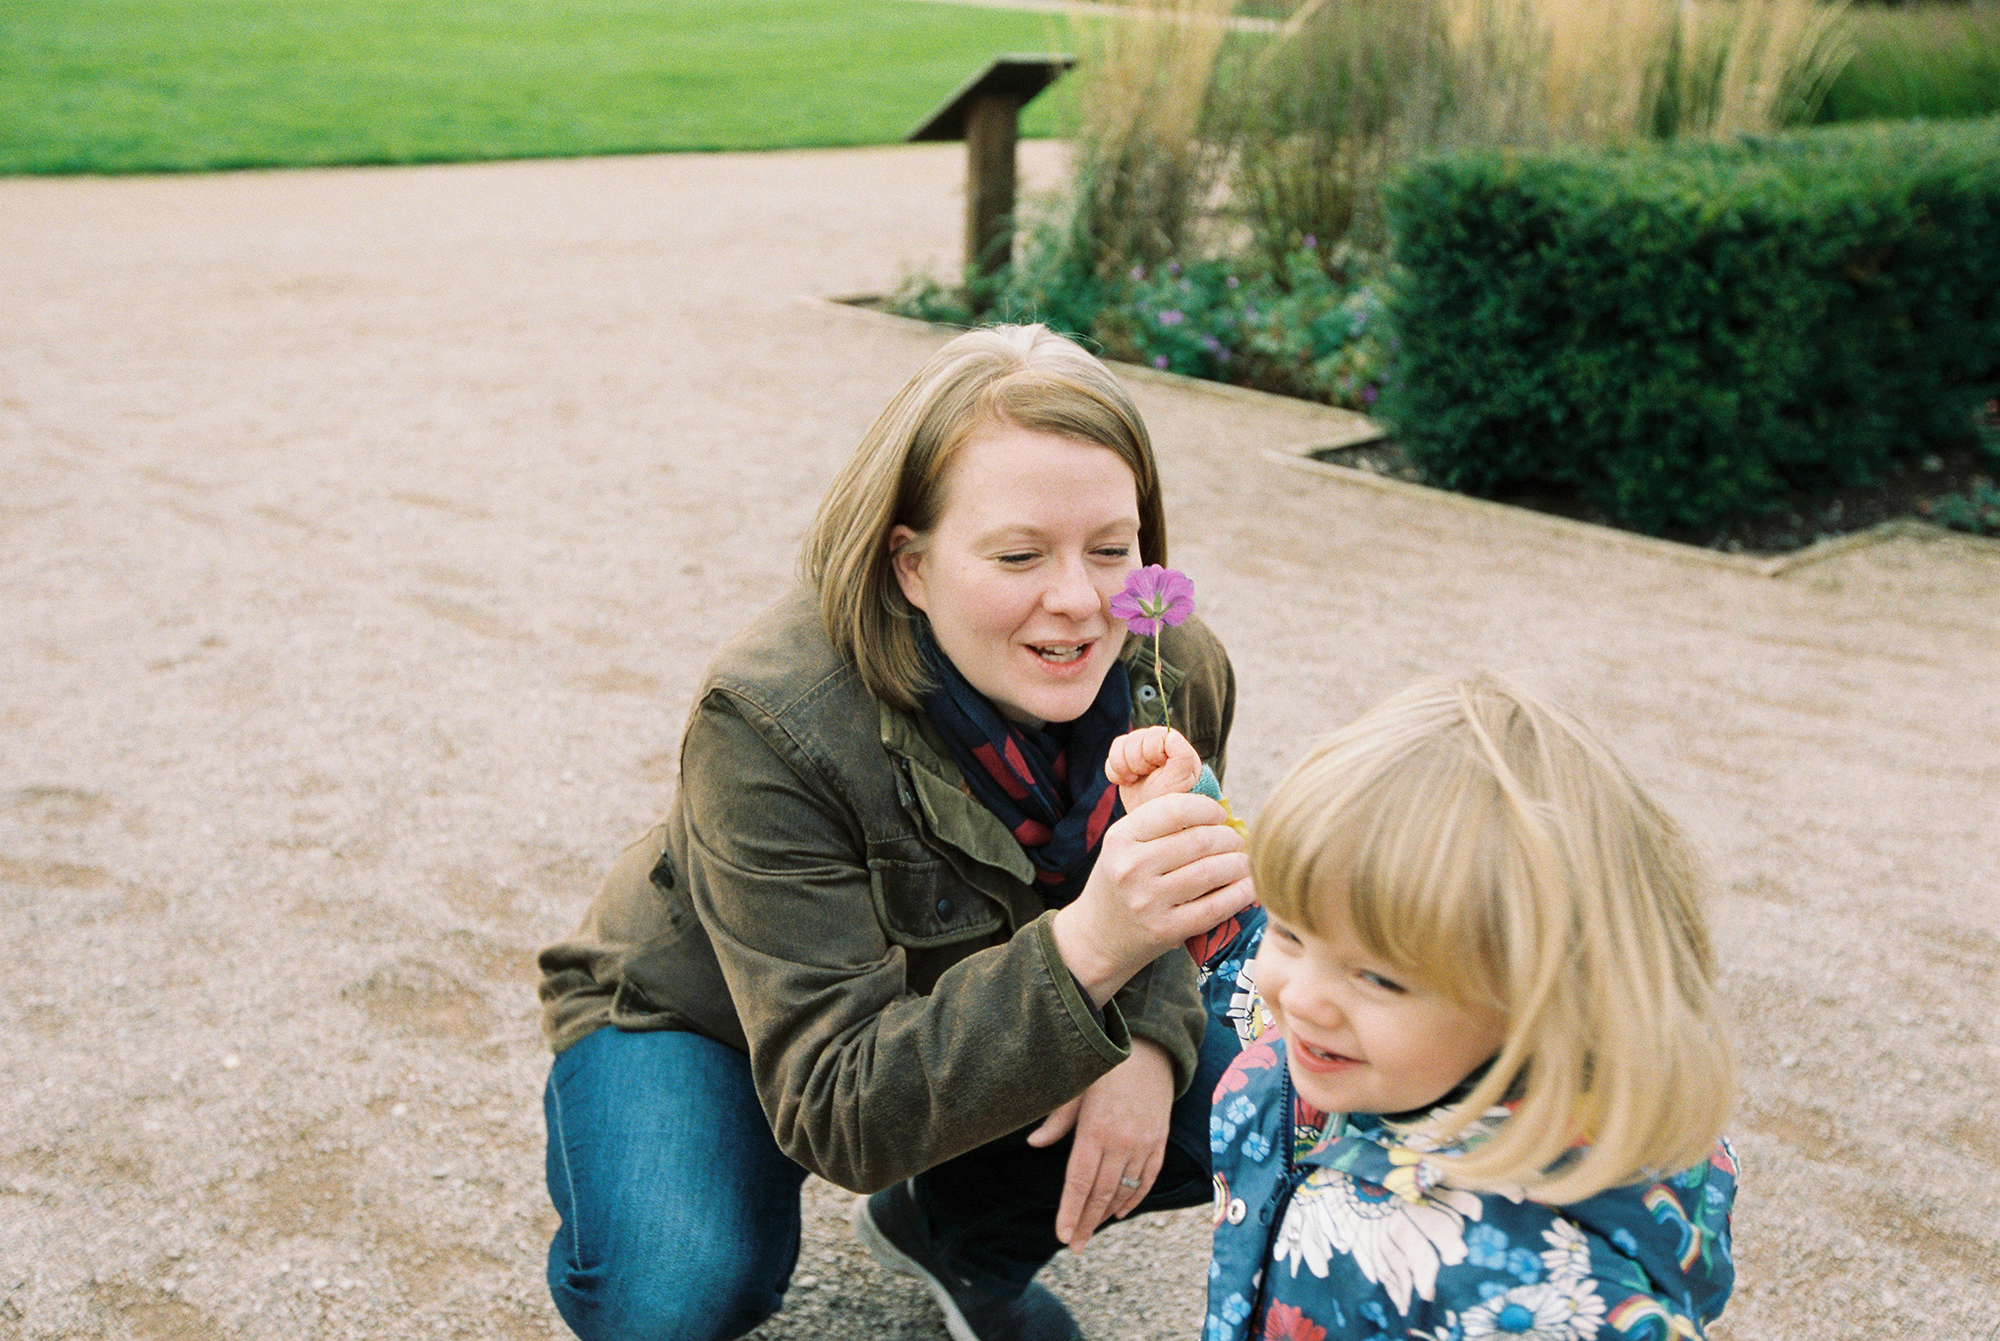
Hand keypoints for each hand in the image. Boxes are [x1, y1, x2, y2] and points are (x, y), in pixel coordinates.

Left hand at [1025, 1040, 1174, 1250]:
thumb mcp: (1076, 1088)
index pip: (1079, 1181)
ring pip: (1124, 1189)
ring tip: (1090, 1229)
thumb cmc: (1107, 1068)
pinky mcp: (1159, 1142)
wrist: (1151, 1050)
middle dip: (1086, 1222)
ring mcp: (1143, 1143)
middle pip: (1101, 1193)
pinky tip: (1120, 1211)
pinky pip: (1147, 1178)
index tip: (1062, 1235)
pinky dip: (1135, 1198)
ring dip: (1106, 1213)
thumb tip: (1034, 1143)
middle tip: (1074, 1245)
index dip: (1070, 1211)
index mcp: (1095, 1129)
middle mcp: (1121, 1141)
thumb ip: (1057, 1120)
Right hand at [1051, 792, 1255, 1004]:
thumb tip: (1218, 809)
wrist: (1098, 936)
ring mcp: (1148, 901)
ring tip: (1242, 862)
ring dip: (1239, 864)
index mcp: (1120, 837)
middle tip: (1236, 842)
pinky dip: (1240, 893)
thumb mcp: (1126, 845)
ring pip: (1212, 871)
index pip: (1176, 810)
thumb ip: (1161, 824)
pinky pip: (1216, 907)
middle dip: (1229, 838)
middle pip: (1200, 840)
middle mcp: (1131, 867)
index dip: (1207, 808)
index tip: (1218, 816)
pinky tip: (1247, 886)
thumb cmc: (1122, 881)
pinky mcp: (1166, 930)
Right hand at [1105, 725, 1203, 810]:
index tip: (1158, 769)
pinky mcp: (1125, 762)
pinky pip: (1110, 758)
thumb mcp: (1181, 779)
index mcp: (1174, 744)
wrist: (1153, 822)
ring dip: (1124, 767)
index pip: (1153, 734)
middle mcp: (1157, 744)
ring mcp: (1140, 752)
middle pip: (1134, 738)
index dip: (1151, 752)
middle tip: (1147, 776)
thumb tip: (1172, 735)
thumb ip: (1183, 755)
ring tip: (1135, 779)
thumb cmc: (1172, 800)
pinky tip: (1127, 782)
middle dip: (1137, 762)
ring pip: (1120, 745)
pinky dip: (1115, 773)